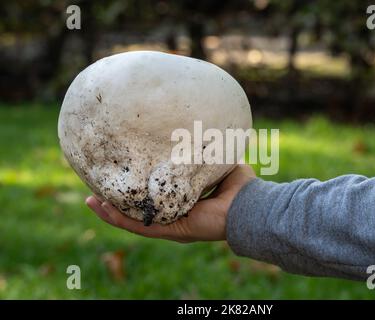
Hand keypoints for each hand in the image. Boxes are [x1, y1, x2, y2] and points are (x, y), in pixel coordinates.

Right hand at [86, 164, 255, 242]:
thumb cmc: (240, 186)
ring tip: (91, 201)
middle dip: (118, 204)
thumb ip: (207, 153)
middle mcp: (175, 217)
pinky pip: (141, 226)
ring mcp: (172, 226)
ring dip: (111, 212)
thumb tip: (202, 132)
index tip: (122, 178)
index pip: (156, 200)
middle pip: (140, 213)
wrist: (250, 205)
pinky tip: (103, 208)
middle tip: (96, 193)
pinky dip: (120, 219)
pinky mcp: (172, 230)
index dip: (138, 192)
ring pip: (134, 222)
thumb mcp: (218, 164)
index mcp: (184, 203)